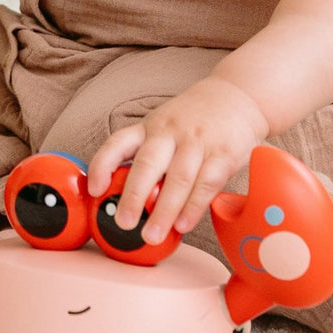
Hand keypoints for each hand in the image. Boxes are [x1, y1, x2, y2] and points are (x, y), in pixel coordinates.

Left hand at [85, 78, 269, 244]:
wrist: (238, 97)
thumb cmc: (194, 120)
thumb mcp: (164, 127)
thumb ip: (148, 157)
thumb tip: (126, 200)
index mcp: (150, 127)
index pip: (118, 143)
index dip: (102, 164)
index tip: (94, 189)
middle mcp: (170, 132)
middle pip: (148, 163)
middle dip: (133, 195)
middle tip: (124, 223)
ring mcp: (198, 141)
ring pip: (178, 178)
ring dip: (164, 210)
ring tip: (152, 236)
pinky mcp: (224, 153)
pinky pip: (206, 183)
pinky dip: (193, 207)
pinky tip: (183, 225)